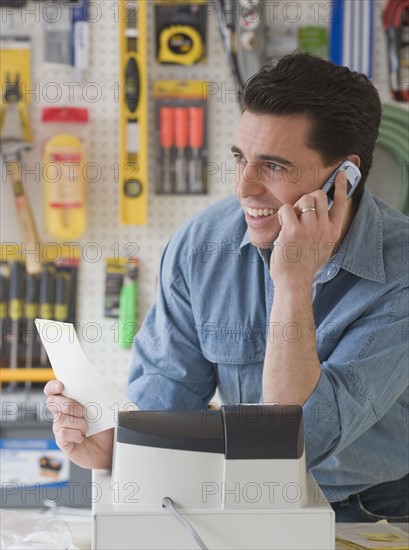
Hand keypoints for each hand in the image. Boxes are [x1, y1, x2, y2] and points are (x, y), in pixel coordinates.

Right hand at [44, 380, 113, 469]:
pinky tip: (81, 437)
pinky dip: (75, 434)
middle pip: (52, 402)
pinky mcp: (62, 441)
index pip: (53, 391)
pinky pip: (63, 433)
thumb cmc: (105, 427)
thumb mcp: (103, 408)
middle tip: (83, 412)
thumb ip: (97, 397)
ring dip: (78, 423)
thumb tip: (99, 387)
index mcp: (69, 402)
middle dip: (68, 405)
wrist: (108, 448)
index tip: (61, 386)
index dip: (53, 386)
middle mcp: (62, 414)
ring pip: (60, 419)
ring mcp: (60, 428)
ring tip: (87, 428)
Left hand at [270, 170, 348, 288]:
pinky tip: (282, 228)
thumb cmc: (303, 265)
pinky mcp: (293, 230)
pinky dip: (282, 215)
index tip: (340, 174)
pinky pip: (286, 208)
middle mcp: (324, 228)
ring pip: (303, 199)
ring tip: (290, 222)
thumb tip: (319, 212)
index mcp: (333, 232)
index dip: (341, 186)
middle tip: (298, 213)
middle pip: (318, 195)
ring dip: (294, 207)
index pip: (341, 203)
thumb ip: (324, 230)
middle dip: (306, 198)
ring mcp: (310, 228)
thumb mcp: (322, 247)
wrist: (294, 282)